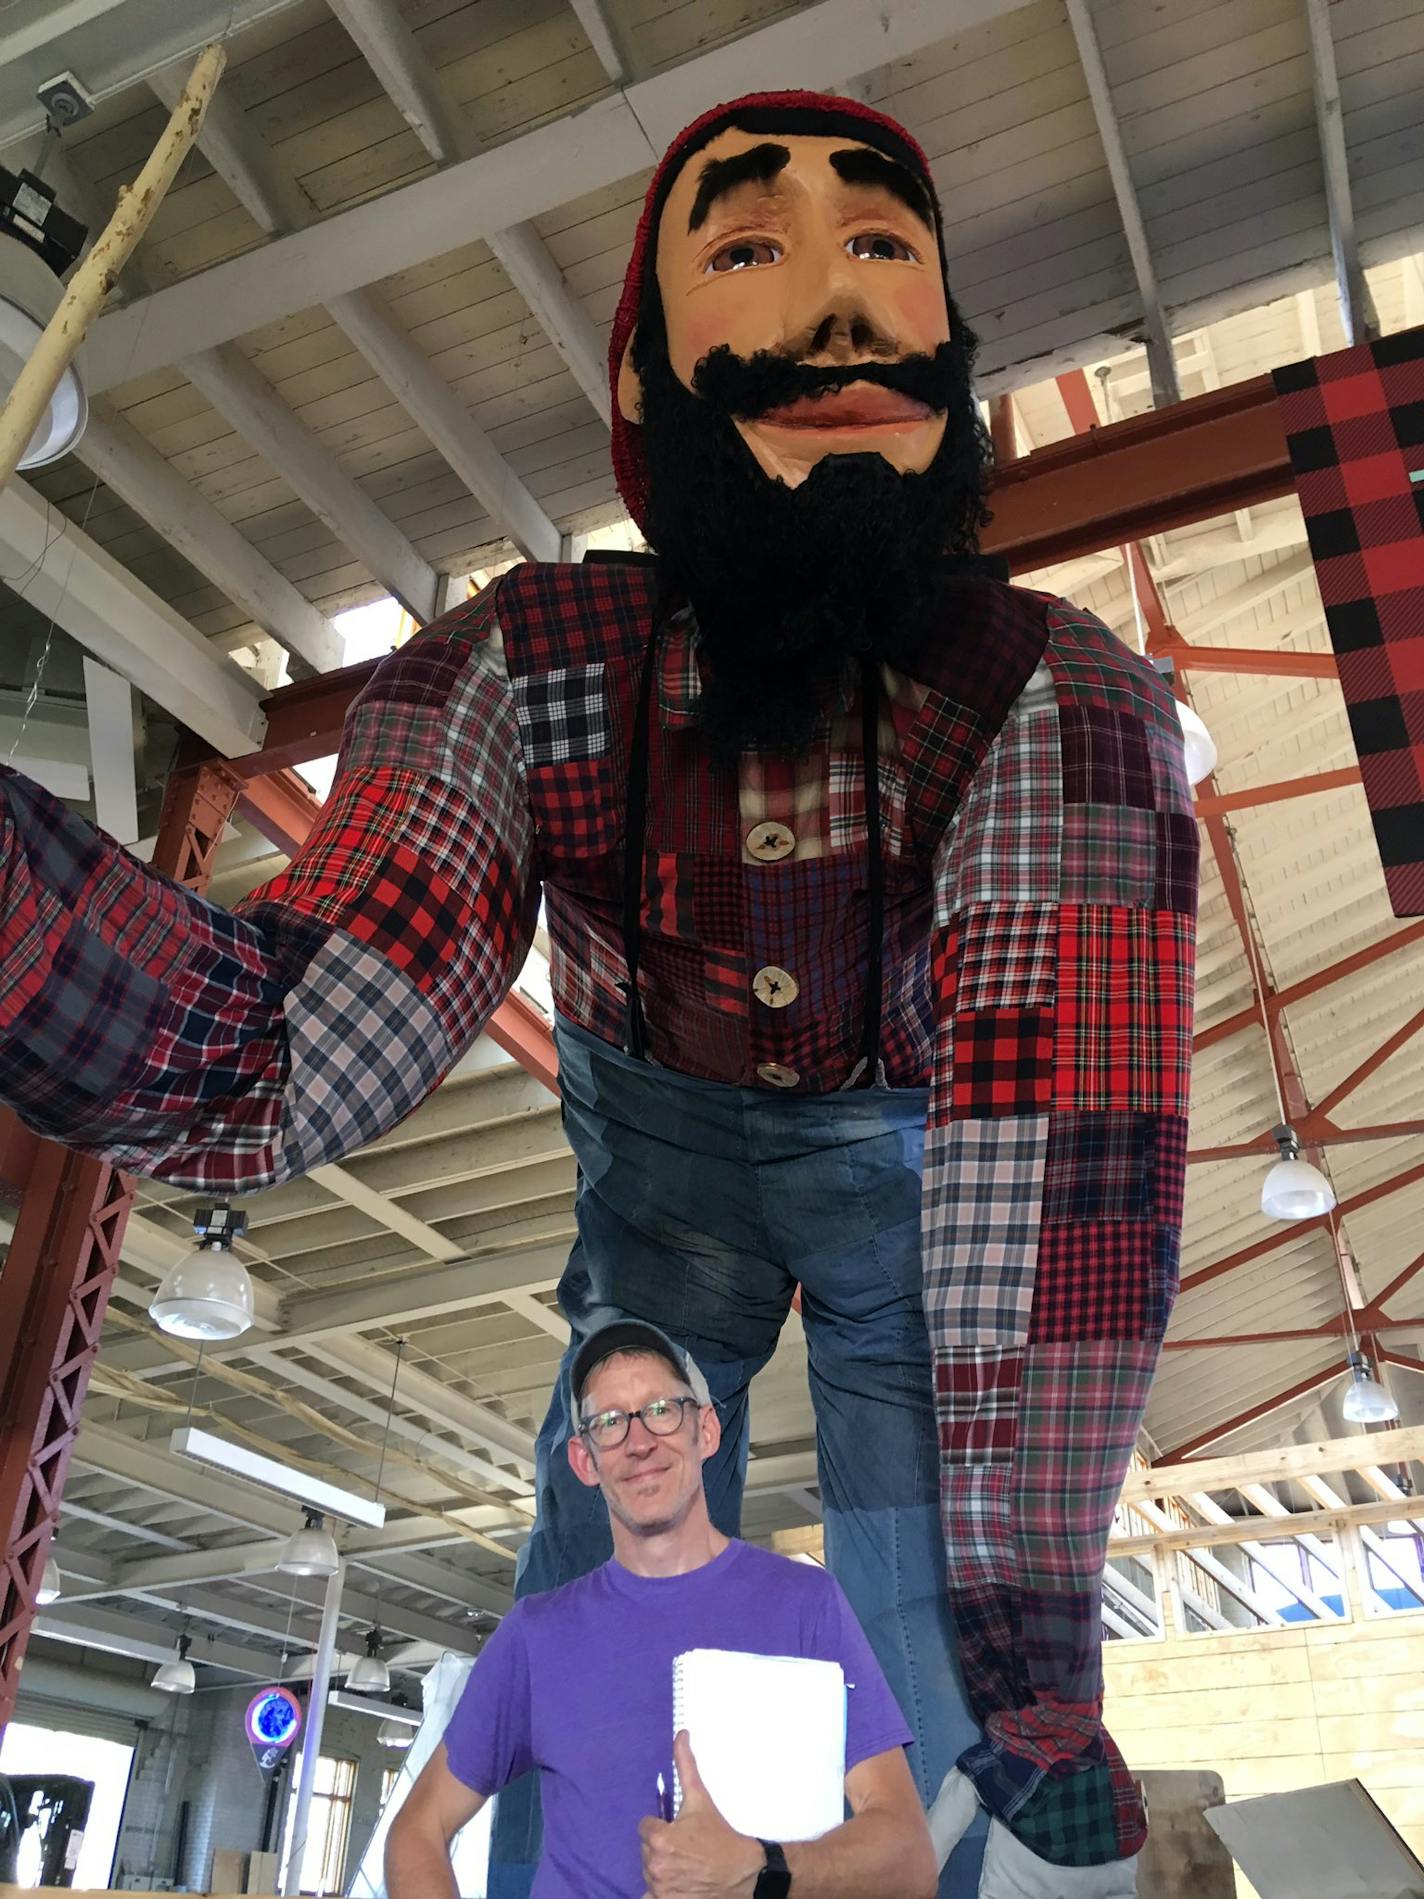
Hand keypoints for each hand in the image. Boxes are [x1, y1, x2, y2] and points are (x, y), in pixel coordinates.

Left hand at [639, 1731, 764, 1897]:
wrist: (743, 1874)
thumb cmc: (721, 1836)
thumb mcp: (701, 1799)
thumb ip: (686, 1765)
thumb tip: (681, 1733)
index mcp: (659, 1838)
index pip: (646, 1827)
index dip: (661, 1827)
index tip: (678, 1830)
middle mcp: (655, 1865)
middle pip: (646, 1850)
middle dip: (661, 1847)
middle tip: (685, 1848)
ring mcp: (660, 1889)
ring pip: (649, 1871)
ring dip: (661, 1867)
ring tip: (684, 1864)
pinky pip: (649, 1897)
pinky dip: (657, 1892)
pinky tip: (674, 1883)